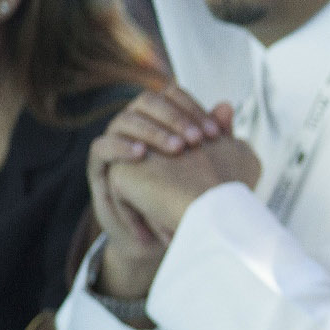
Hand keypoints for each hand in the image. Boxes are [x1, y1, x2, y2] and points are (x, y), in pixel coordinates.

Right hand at [88, 89, 232, 298]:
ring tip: (177, 149)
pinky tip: (141, 154)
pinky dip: (119, 147)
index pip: (172, 95)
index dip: (192, 107)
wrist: (167, 234)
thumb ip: (218, 137)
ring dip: (151, 131)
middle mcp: (138, 127)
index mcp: (162, 121)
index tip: (215, 132)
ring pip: (124, 120)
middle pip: (147, 102)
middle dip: (173, 117)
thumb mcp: (208, 168)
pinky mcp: (101, 167)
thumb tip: (228, 106)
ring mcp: (116, 144)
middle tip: (196, 139)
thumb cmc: (191, 196)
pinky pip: (101, 147)